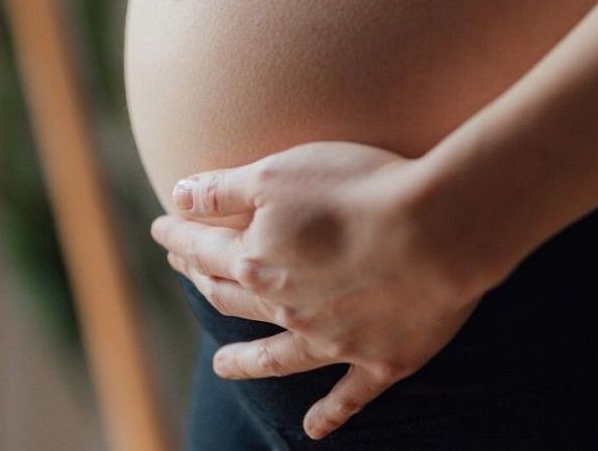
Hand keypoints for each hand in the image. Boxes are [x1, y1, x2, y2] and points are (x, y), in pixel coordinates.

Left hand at [149, 141, 486, 440]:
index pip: (203, 249)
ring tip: (223, 366)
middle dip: (204, 282)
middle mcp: (286, 309)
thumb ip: (222, 191)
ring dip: (246, 361)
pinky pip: (348, 397)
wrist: (436, 231)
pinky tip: (313, 430)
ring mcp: (333, 342)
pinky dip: (329, 414)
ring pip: (276, 357)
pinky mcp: (381, 361)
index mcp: (256, 261)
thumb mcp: (276, 173)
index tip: (161, 228)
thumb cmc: (356, 189)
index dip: (178, 237)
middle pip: (233, 298)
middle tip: (188, 274)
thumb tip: (176, 197)